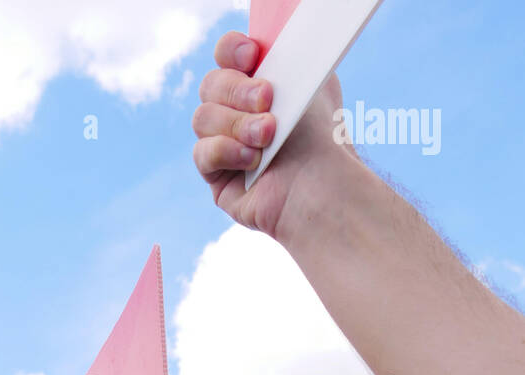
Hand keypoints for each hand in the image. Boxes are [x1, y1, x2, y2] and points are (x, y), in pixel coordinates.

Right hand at [193, 30, 353, 241]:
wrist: (323, 186)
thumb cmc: (323, 139)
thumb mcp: (316, 82)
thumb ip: (293, 55)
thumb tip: (274, 35)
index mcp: (257, 83)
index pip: (227, 55)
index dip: (231, 50)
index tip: (251, 55)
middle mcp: (237, 111)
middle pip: (210, 84)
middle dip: (237, 91)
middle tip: (268, 101)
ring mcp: (223, 144)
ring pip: (202, 117)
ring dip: (237, 123)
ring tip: (268, 136)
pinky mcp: (216, 177)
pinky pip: (202, 153)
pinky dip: (226, 151)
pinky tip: (253, 160)